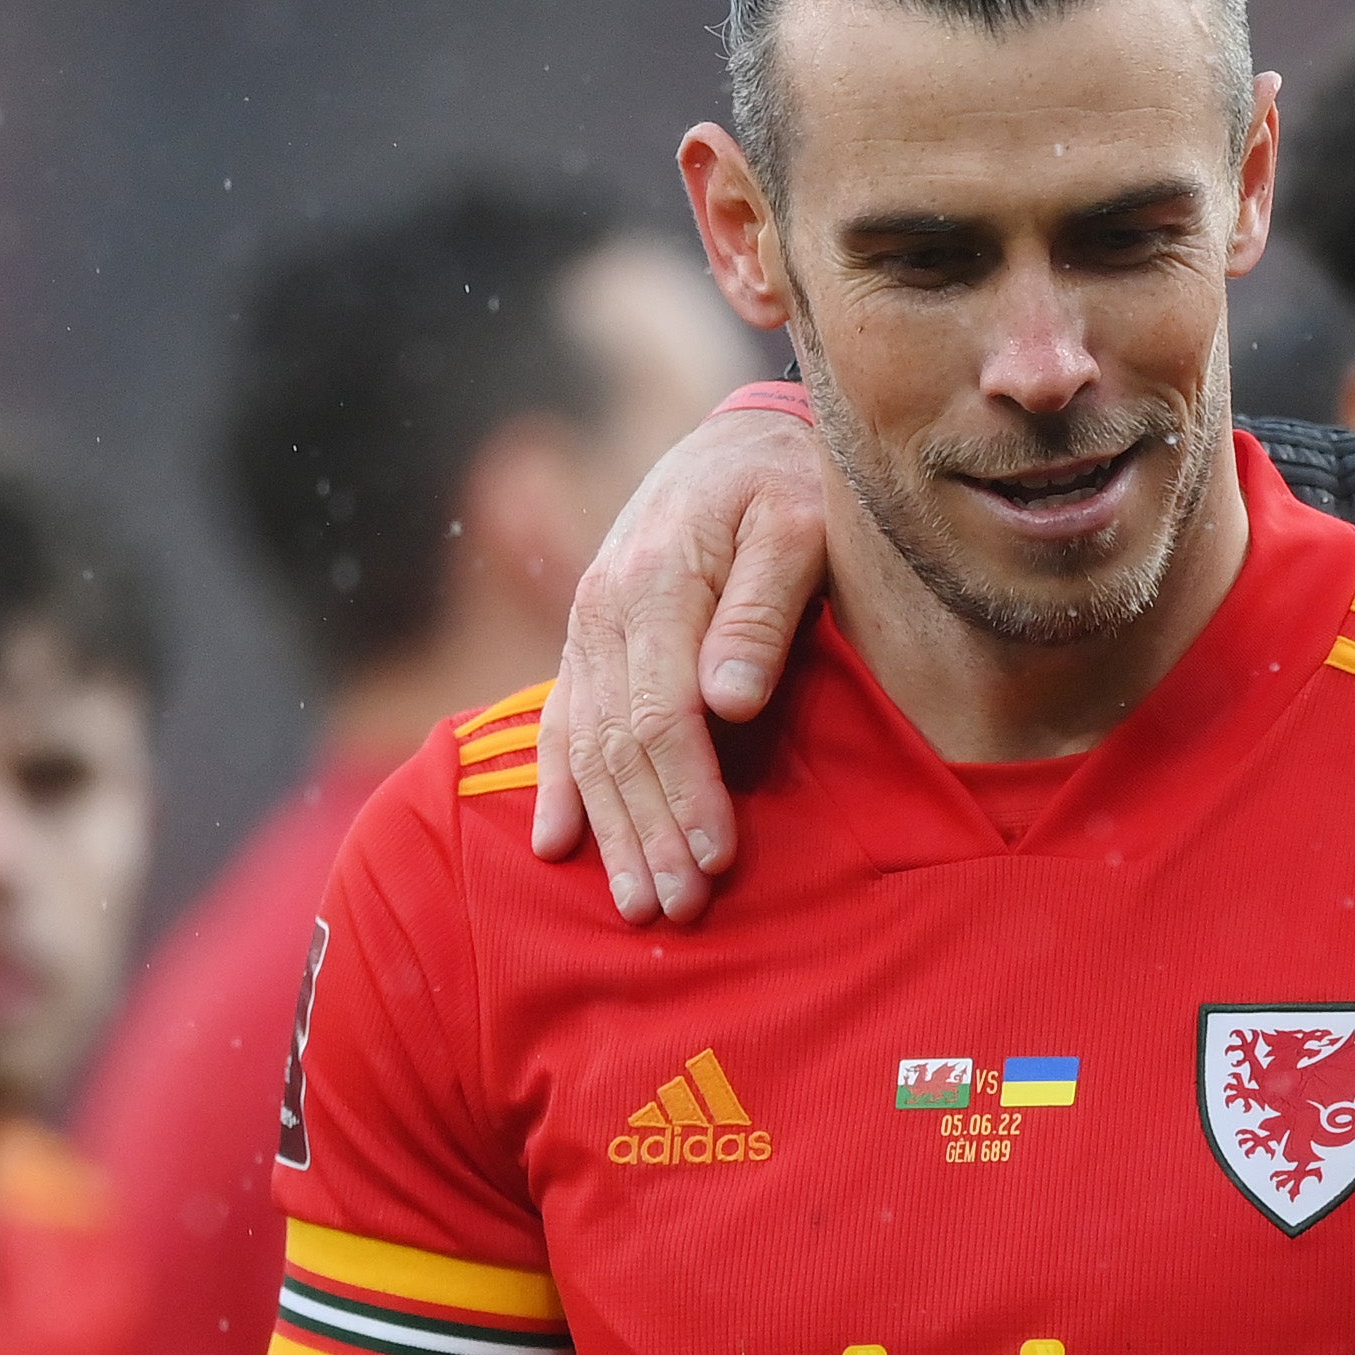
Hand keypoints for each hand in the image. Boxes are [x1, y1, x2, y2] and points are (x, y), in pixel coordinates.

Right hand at [531, 400, 826, 922]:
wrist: (734, 443)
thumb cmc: (787, 484)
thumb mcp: (799, 523)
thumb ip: (763, 608)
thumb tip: (730, 699)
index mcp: (654, 583)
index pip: (662, 714)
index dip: (686, 792)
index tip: (716, 857)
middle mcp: (603, 612)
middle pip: (620, 745)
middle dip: (649, 833)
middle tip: (680, 910)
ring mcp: (586, 629)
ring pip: (588, 746)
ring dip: (611, 830)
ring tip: (638, 905)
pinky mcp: (587, 642)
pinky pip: (560, 721)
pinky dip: (557, 785)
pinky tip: (555, 844)